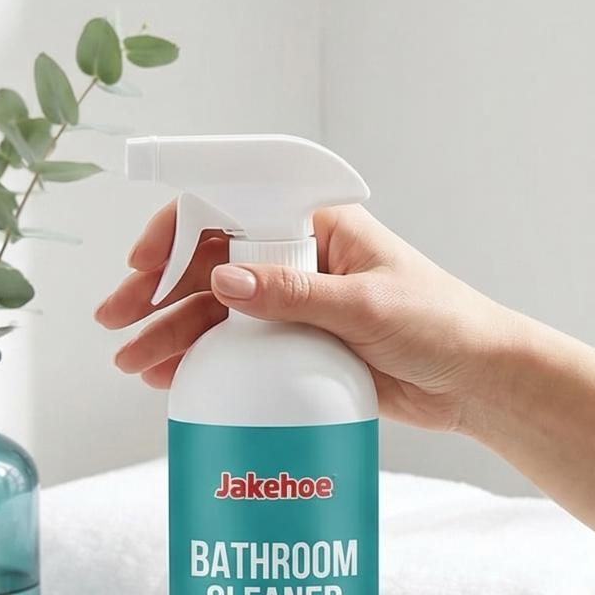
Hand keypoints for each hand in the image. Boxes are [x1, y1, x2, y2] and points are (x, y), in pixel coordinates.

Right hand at [93, 202, 525, 432]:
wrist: (478, 382)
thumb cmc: (442, 325)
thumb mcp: (366, 308)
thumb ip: (294, 295)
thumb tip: (222, 280)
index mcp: (320, 227)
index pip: (233, 211)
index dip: (180, 233)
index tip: (143, 265)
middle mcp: (302, 259)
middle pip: (212, 264)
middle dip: (159, 292)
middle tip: (116, 323)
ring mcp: (298, 304)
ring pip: (219, 310)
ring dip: (173, 333)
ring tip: (134, 364)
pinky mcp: (300, 346)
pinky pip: (240, 348)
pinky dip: (204, 361)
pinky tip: (173, 378)